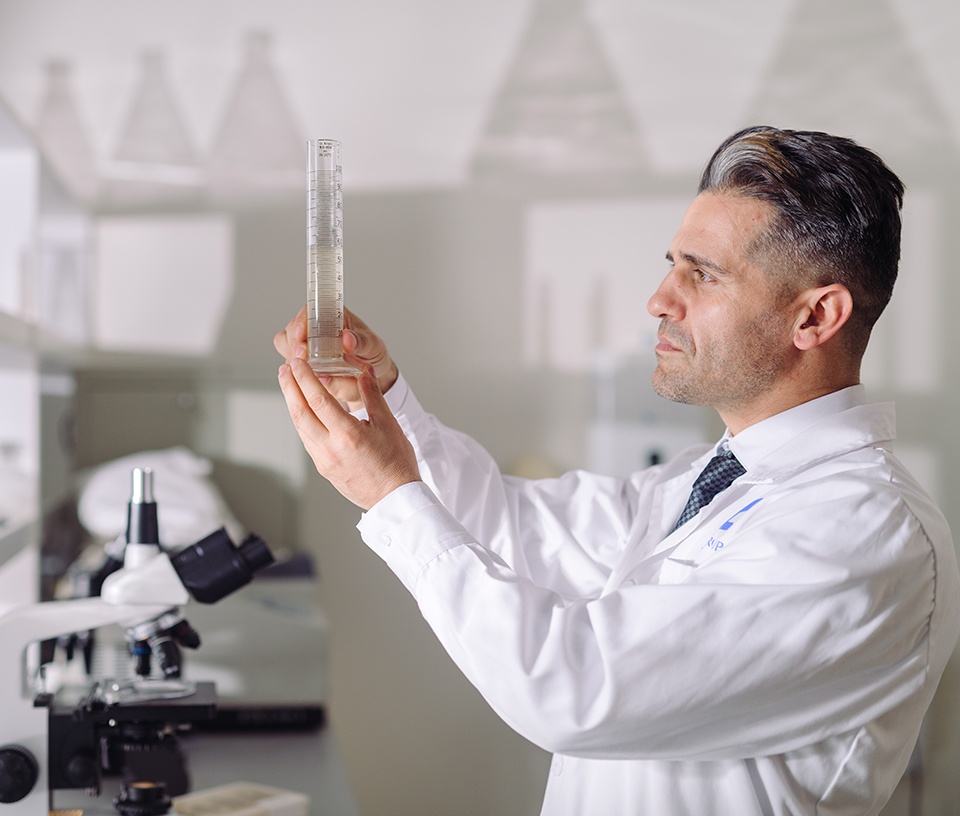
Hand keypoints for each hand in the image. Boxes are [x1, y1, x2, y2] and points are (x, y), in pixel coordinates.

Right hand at [274, 306, 398, 410]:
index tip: (301, 335)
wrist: (371, 377)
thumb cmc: (372, 355)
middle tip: (302, 355)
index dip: (301, 322)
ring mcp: (307, 347)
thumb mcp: (373, 346)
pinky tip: (304, 378)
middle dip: (293, 344)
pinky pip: (291, 367)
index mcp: (332, 316)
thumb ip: (362, 342)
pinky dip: (294, 372)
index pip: (308, 312)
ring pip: (286, 348)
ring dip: (291, 358)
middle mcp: (315, 329)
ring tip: (304, 368)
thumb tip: (347, 339)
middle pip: (291, 331)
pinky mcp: (304, 364)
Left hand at [278, 357, 419, 509]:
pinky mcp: (323, 468)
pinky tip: (302, 410)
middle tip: (284, 368)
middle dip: (290, 387)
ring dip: (292, 403)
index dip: (305, 378)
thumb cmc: (396, 463)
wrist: (395, 497)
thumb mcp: (388, 424)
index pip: (318, 399)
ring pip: (300, 426)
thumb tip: (364, 371)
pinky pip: (306, 439)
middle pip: (300, 412)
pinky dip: (301, 420)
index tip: (297, 362)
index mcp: (348, 435)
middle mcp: (330, 448)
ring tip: (289, 385)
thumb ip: (372, 395)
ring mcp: (323, 460)